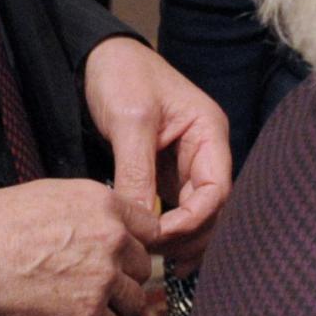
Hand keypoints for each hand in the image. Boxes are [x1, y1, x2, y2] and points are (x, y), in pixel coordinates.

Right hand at [0, 178, 150, 315]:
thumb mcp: (54, 194)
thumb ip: (92, 209)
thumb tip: (106, 225)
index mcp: (105, 204)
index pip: (149, 228)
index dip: (133, 244)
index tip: (121, 255)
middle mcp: (112, 239)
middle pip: (141, 266)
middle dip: (121, 276)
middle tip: (93, 282)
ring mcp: (103, 278)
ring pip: (133, 301)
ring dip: (112, 306)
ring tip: (83, 303)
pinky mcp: (87, 314)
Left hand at [84, 34, 230, 268]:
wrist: (98, 57)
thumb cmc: (122, 76)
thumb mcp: (129, 121)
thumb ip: (137, 171)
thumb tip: (141, 222)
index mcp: (210, 133)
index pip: (217, 190)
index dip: (193, 220)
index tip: (159, 236)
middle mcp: (205, 151)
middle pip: (213, 208)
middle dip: (189, 236)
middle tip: (153, 255)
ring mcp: (187, 163)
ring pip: (196, 213)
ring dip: (180, 238)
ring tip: (151, 258)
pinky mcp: (167, 171)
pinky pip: (175, 207)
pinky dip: (166, 229)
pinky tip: (150, 246)